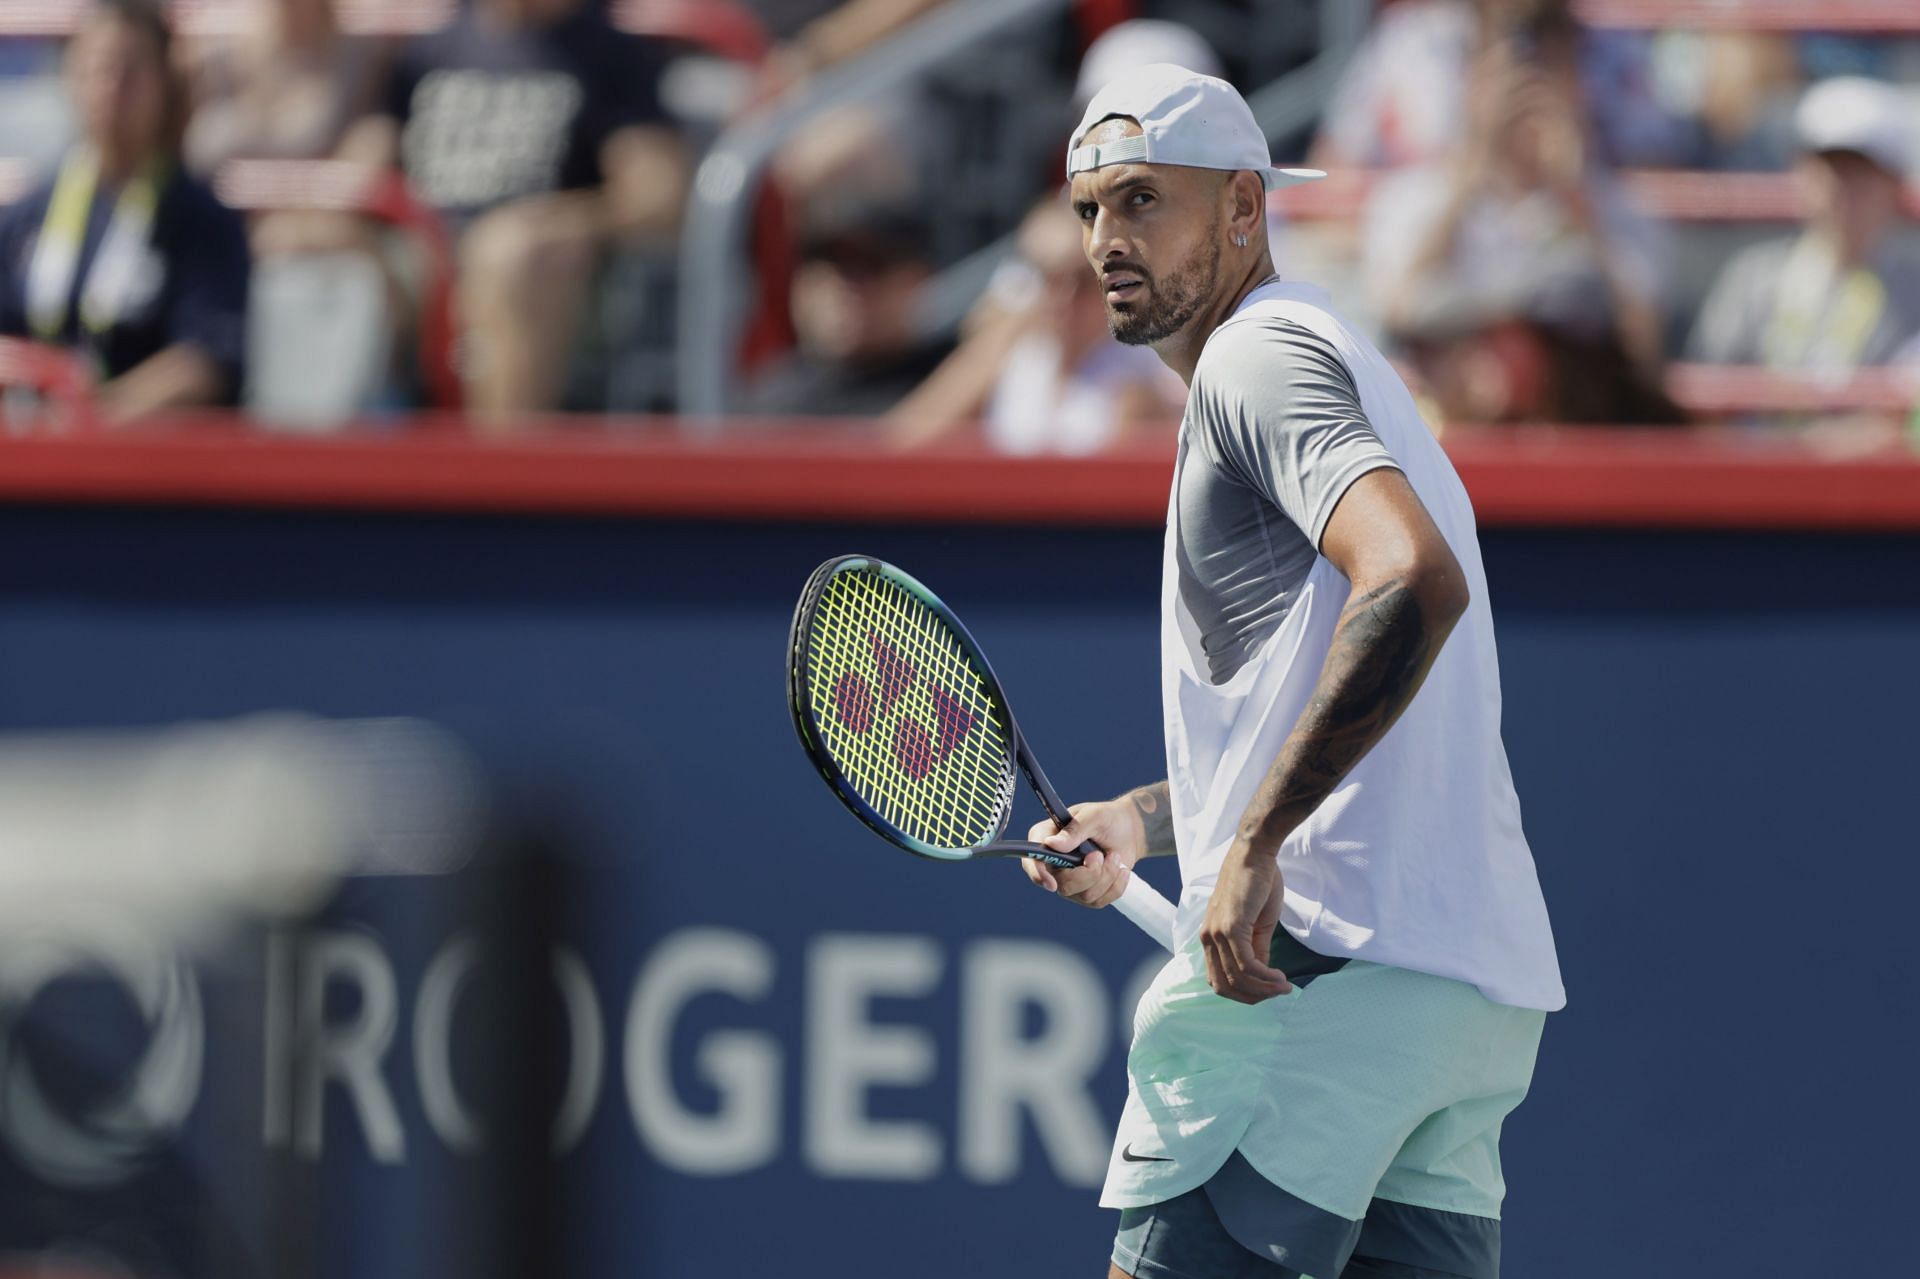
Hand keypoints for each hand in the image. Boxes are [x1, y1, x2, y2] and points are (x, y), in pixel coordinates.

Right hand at [1020, 800, 1142, 908]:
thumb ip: (1074, 829)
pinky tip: (1120, 870)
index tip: (1051, 883)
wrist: (1128, 832)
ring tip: (1114, 856)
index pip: (1032, 860)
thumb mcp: (1094, 816)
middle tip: (1100, 855)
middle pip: (1062, 885)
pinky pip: (1099, 901)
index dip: (1037, 874)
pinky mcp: (1085, 893)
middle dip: (1089, 874)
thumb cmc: (1107, 819)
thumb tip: (1051, 844)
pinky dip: (1115, 886)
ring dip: (1107, 876)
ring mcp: (1068, 881)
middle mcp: (1052, 863)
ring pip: (1084, 895)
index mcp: (1046, 838)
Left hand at [1199, 843, 1291, 1002]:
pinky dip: (1265, 977)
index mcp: (1209, 938)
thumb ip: (1256, 950)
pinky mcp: (1231, 927)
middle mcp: (1207, 938)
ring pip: (1237, 978)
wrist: (1255, 854)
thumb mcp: (1257, 924)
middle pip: (1224, 986)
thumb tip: (1262, 976)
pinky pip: (1247, 964)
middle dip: (1253, 997)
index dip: (1243, 994)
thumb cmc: (1258, 884)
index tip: (1267, 993)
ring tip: (1284, 987)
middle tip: (1277, 994)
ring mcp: (1216, 933)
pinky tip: (1280, 978)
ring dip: (1264, 989)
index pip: (1218, 981)